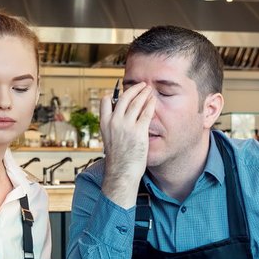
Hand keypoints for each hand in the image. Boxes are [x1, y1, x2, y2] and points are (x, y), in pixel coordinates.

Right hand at [99, 82, 155, 207]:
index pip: (105, 101)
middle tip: (141, 85)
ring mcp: (126, 126)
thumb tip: (119, 117)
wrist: (121, 173)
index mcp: (104, 123)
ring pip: (136, 103)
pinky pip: (146, 113)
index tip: (122, 93)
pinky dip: (150, 104)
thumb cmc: (117, 159)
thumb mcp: (108, 139)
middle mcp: (114, 122)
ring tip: (149, 90)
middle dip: (134, 89)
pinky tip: (153, 100)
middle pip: (124, 98)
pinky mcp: (139, 131)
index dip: (114, 95)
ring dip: (144, 93)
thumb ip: (112, 126)